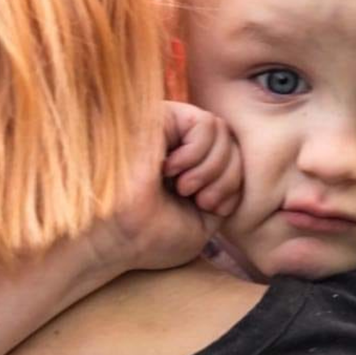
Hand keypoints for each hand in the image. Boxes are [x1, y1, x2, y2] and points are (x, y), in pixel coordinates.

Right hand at [89, 101, 242, 273]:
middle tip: (200, 199)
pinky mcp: (159, 116)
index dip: (233, 183)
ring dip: (212, 167)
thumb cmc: (152, 237)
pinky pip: (205, 122)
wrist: (118, 238)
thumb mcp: (204, 219)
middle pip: (232, 142)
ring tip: (184, 187)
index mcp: (188, 167)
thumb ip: (225, 188)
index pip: (234, 157)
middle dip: (227, 177)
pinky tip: (171, 169)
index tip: (209, 207)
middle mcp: (178, 144)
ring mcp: (168, 129)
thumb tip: (238, 160)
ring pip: (222, 129)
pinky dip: (199, 152)